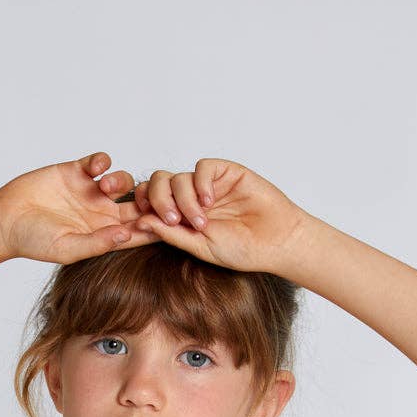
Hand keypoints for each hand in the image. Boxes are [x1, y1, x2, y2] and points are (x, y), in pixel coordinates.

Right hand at [0, 152, 150, 264]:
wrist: (6, 220)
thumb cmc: (34, 241)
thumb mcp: (67, 248)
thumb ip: (97, 243)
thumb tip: (127, 235)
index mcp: (104, 234)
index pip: (137, 231)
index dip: (154, 227)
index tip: (166, 223)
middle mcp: (101, 213)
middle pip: (137, 204)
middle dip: (147, 200)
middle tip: (149, 198)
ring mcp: (89, 191)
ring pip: (121, 181)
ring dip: (121, 180)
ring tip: (106, 186)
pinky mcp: (75, 171)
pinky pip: (98, 162)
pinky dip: (102, 161)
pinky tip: (96, 167)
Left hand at [124, 158, 306, 273]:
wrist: (276, 241)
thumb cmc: (242, 250)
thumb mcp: (200, 247)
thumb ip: (171, 235)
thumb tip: (140, 223)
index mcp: (181, 217)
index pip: (151, 203)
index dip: (142, 206)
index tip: (142, 221)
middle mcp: (191, 198)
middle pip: (159, 183)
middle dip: (158, 200)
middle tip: (172, 219)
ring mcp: (208, 184)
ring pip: (179, 177)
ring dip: (184, 199)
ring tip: (201, 221)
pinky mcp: (226, 172)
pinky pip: (202, 167)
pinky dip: (201, 182)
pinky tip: (210, 201)